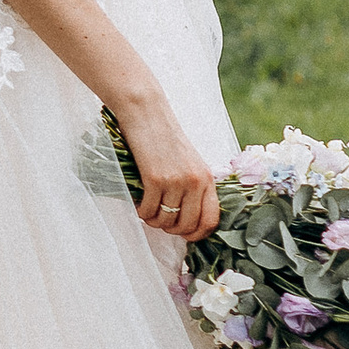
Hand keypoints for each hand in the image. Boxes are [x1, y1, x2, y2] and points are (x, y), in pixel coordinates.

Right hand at [117, 100, 220, 243]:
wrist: (146, 113)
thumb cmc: (164, 137)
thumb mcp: (189, 161)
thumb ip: (193, 186)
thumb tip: (185, 217)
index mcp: (207, 178)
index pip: (211, 220)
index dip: (197, 234)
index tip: (184, 235)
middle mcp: (195, 182)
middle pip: (187, 225)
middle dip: (171, 230)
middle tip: (160, 221)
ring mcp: (176, 181)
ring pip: (165, 221)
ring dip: (153, 221)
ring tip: (147, 210)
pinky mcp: (156, 178)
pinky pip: (148, 211)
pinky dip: (141, 212)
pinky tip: (138, 203)